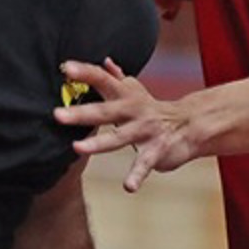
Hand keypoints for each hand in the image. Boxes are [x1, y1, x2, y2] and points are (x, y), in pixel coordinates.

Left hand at [53, 59, 199, 191]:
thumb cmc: (154, 110)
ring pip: (119, 137)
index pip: (102, 79)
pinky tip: (128, 187)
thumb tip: (105, 61)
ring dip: (98, 143)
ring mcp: (145, 131)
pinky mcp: (156, 151)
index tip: (66, 68)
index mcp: (125, 95)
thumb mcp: (135, 91)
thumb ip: (117, 78)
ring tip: (77, 148)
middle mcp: (133, 111)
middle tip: (57, 115)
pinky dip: (137, 176)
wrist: (191, 125)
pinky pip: (144, 164)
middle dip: (81, 113)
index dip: (85, 73)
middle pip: (105, 110)